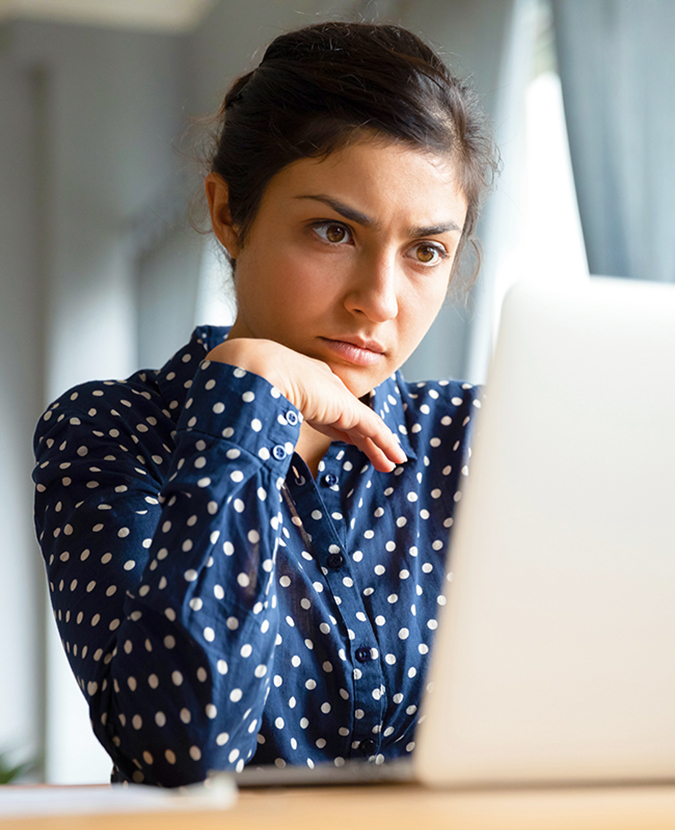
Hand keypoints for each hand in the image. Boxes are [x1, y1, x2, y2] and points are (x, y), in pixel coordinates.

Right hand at [205, 339, 406, 472]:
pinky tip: (395, 457)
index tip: (346, 438)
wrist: (254, 369)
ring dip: (378, 445)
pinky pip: (372, 428)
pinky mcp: (345, 408)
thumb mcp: (254, 404)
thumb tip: (239, 440)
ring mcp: (334, 396)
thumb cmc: (244, 386)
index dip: (338, 425)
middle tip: (375, 453)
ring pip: (364, 425)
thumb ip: (257, 419)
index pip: (324, 408)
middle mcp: (321, 386)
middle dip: (362, 437)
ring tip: (392, 461)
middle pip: (347, 417)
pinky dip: (385, 443)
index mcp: (300, 382)